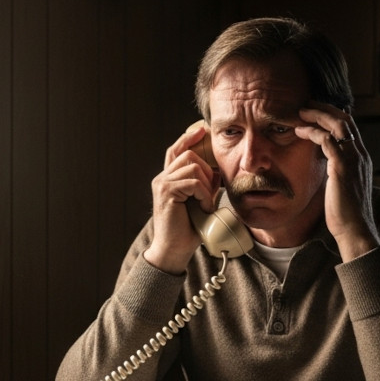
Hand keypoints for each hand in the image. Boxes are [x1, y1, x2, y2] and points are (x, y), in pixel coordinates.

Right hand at [144, 125, 219, 273]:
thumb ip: (206, 187)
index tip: (202, 130)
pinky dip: (204, 194)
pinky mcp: (166, 192)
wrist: (173, 250)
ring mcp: (162, 184)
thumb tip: (218, 173)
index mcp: (168, 179)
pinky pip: (194, 182)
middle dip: (207, 171)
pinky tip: (203, 208)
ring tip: (205, 204)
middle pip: (189, 155)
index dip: (188, 138)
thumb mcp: (201, 203)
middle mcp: (162, 178)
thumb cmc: (187, 230)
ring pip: (193, 166)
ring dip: (207, 185)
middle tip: (209, 195)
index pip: (176, 150)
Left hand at [295, 104, 379, 261]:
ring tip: (300, 111)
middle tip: (306, 103)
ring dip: (317, 115)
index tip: (315, 111)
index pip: (350, 127)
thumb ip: (337, 172)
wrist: (355, 230)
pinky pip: (327, 140)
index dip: (333, 115)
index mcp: (361, 158)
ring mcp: (353, 160)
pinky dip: (312, 132)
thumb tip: (326, 167)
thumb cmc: (346, 214)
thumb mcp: (342, 187)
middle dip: (325, 108)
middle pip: (345, 119)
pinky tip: (299, 131)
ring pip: (338, 125)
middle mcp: (360, 155)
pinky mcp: (342, 168)